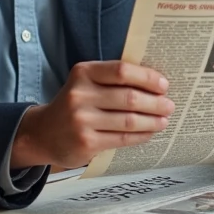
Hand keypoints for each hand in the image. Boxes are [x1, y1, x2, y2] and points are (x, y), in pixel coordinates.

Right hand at [10, 61, 173, 169]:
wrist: (43, 133)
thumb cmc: (74, 104)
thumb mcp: (86, 83)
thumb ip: (113, 80)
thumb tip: (156, 83)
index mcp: (83, 73)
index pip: (121, 71)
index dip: (147, 77)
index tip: (164, 84)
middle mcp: (80, 95)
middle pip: (129, 97)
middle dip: (155, 102)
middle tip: (169, 105)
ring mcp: (81, 120)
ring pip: (129, 120)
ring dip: (152, 120)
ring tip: (164, 120)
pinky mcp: (86, 143)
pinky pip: (122, 138)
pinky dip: (141, 135)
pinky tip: (149, 133)